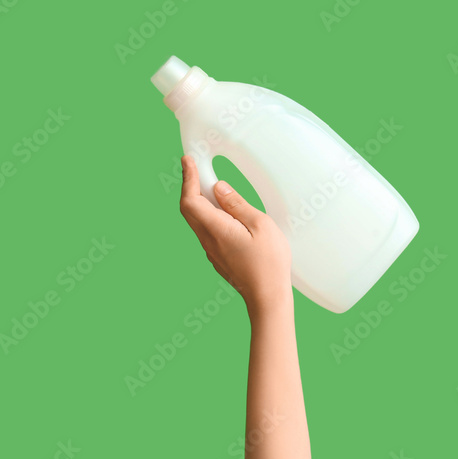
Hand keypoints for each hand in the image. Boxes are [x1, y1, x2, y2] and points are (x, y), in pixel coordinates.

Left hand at [178, 155, 292, 313]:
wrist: (268, 297)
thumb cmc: (269, 262)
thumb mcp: (260, 225)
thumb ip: (237, 205)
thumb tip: (219, 188)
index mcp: (216, 229)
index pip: (191, 200)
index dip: (188, 178)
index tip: (188, 161)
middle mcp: (208, 241)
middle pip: (188, 209)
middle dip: (190, 185)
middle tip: (195, 168)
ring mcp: (212, 251)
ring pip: (197, 221)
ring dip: (199, 200)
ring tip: (209, 185)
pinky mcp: (219, 258)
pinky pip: (207, 231)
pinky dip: (208, 214)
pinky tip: (221, 211)